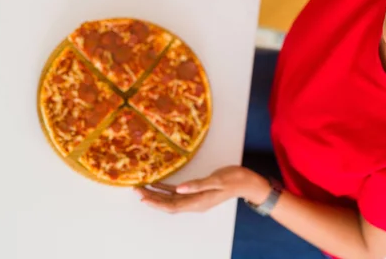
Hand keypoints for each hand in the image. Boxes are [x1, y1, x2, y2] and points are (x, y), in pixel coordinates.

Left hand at [134, 166, 270, 213]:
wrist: (248, 182)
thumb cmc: (234, 179)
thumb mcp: (218, 180)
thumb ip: (198, 185)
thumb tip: (179, 189)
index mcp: (199, 202)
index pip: (172, 206)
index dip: (156, 202)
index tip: (143, 197)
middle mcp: (195, 203)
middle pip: (169, 204)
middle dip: (152, 199)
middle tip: (136, 190)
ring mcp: (196, 198)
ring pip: (172, 200)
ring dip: (157, 195)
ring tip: (143, 188)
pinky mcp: (198, 192)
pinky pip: (179, 194)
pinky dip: (167, 190)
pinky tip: (159, 184)